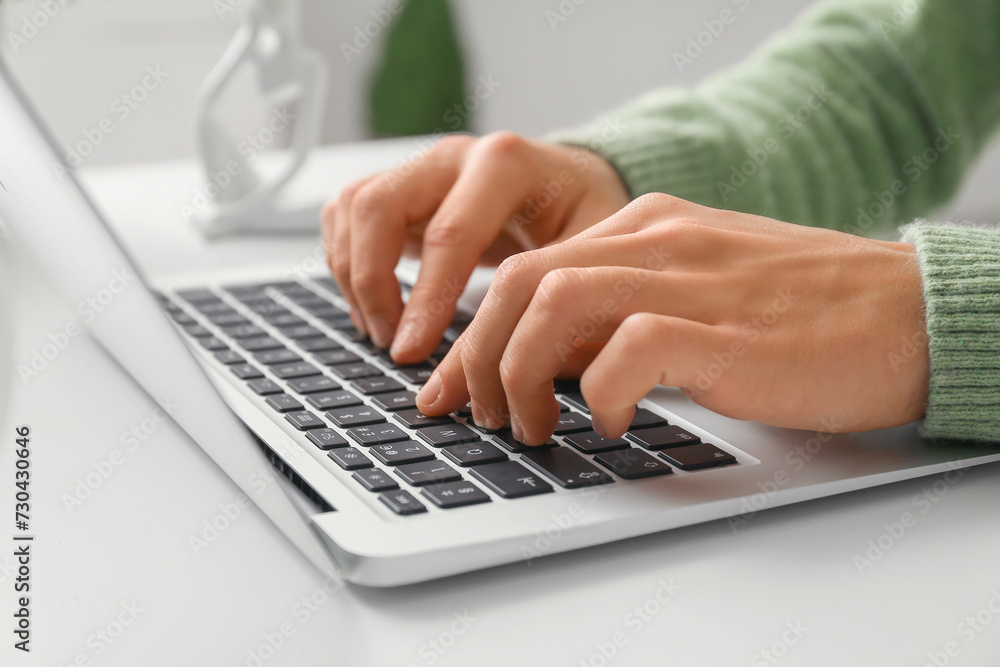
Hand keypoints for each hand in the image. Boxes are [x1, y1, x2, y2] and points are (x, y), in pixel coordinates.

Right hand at [321, 132, 629, 361]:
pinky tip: (374, 307)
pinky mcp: (402, 188)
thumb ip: (557, 301)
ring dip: (353, 274)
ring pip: (352, 206)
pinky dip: (346, 262)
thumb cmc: (588, 222)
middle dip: (373, 283)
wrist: (579, 187)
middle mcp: (456, 156)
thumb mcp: (593, 256)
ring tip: (382, 331)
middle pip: (378, 205)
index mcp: (507, 164)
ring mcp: (423, 167)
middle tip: (393, 344)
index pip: (449, 233)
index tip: (412, 353)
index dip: (425, 300)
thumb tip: (521, 370)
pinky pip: (347, 213)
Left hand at [415, 194, 929, 442]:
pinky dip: (597, 392)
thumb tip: (548, 363)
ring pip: (554, 302)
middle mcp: (658, 240)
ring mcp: (692, 280)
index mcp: (646, 226)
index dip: (473, 333)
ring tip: (534, 425)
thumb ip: (624, 308)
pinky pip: (628, 348)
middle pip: (520, 281)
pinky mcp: (727, 332)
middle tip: (482, 413)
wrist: (907, 315)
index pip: (526, 265)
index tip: (450, 387)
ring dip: (519, 373)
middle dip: (478, 355)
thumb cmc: (802, 315)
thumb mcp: (696, 290)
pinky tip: (607, 423)